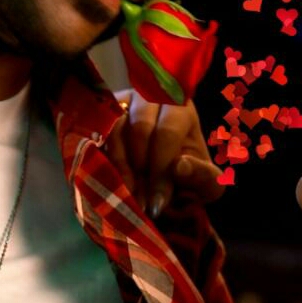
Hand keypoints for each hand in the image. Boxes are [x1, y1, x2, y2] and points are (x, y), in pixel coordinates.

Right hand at [105, 90, 224, 218]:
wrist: (165, 181)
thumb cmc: (188, 177)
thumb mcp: (206, 183)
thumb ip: (202, 176)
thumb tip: (179, 166)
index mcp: (181, 109)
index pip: (168, 132)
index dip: (161, 168)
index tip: (156, 203)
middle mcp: (150, 99)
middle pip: (139, 128)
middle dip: (140, 170)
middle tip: (141, 202)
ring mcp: (121, 105)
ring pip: (114, 132)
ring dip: (119, 169)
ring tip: (128, 195)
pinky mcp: (100, 118)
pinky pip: (94, 136)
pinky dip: (102, 163)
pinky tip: (111, 184)